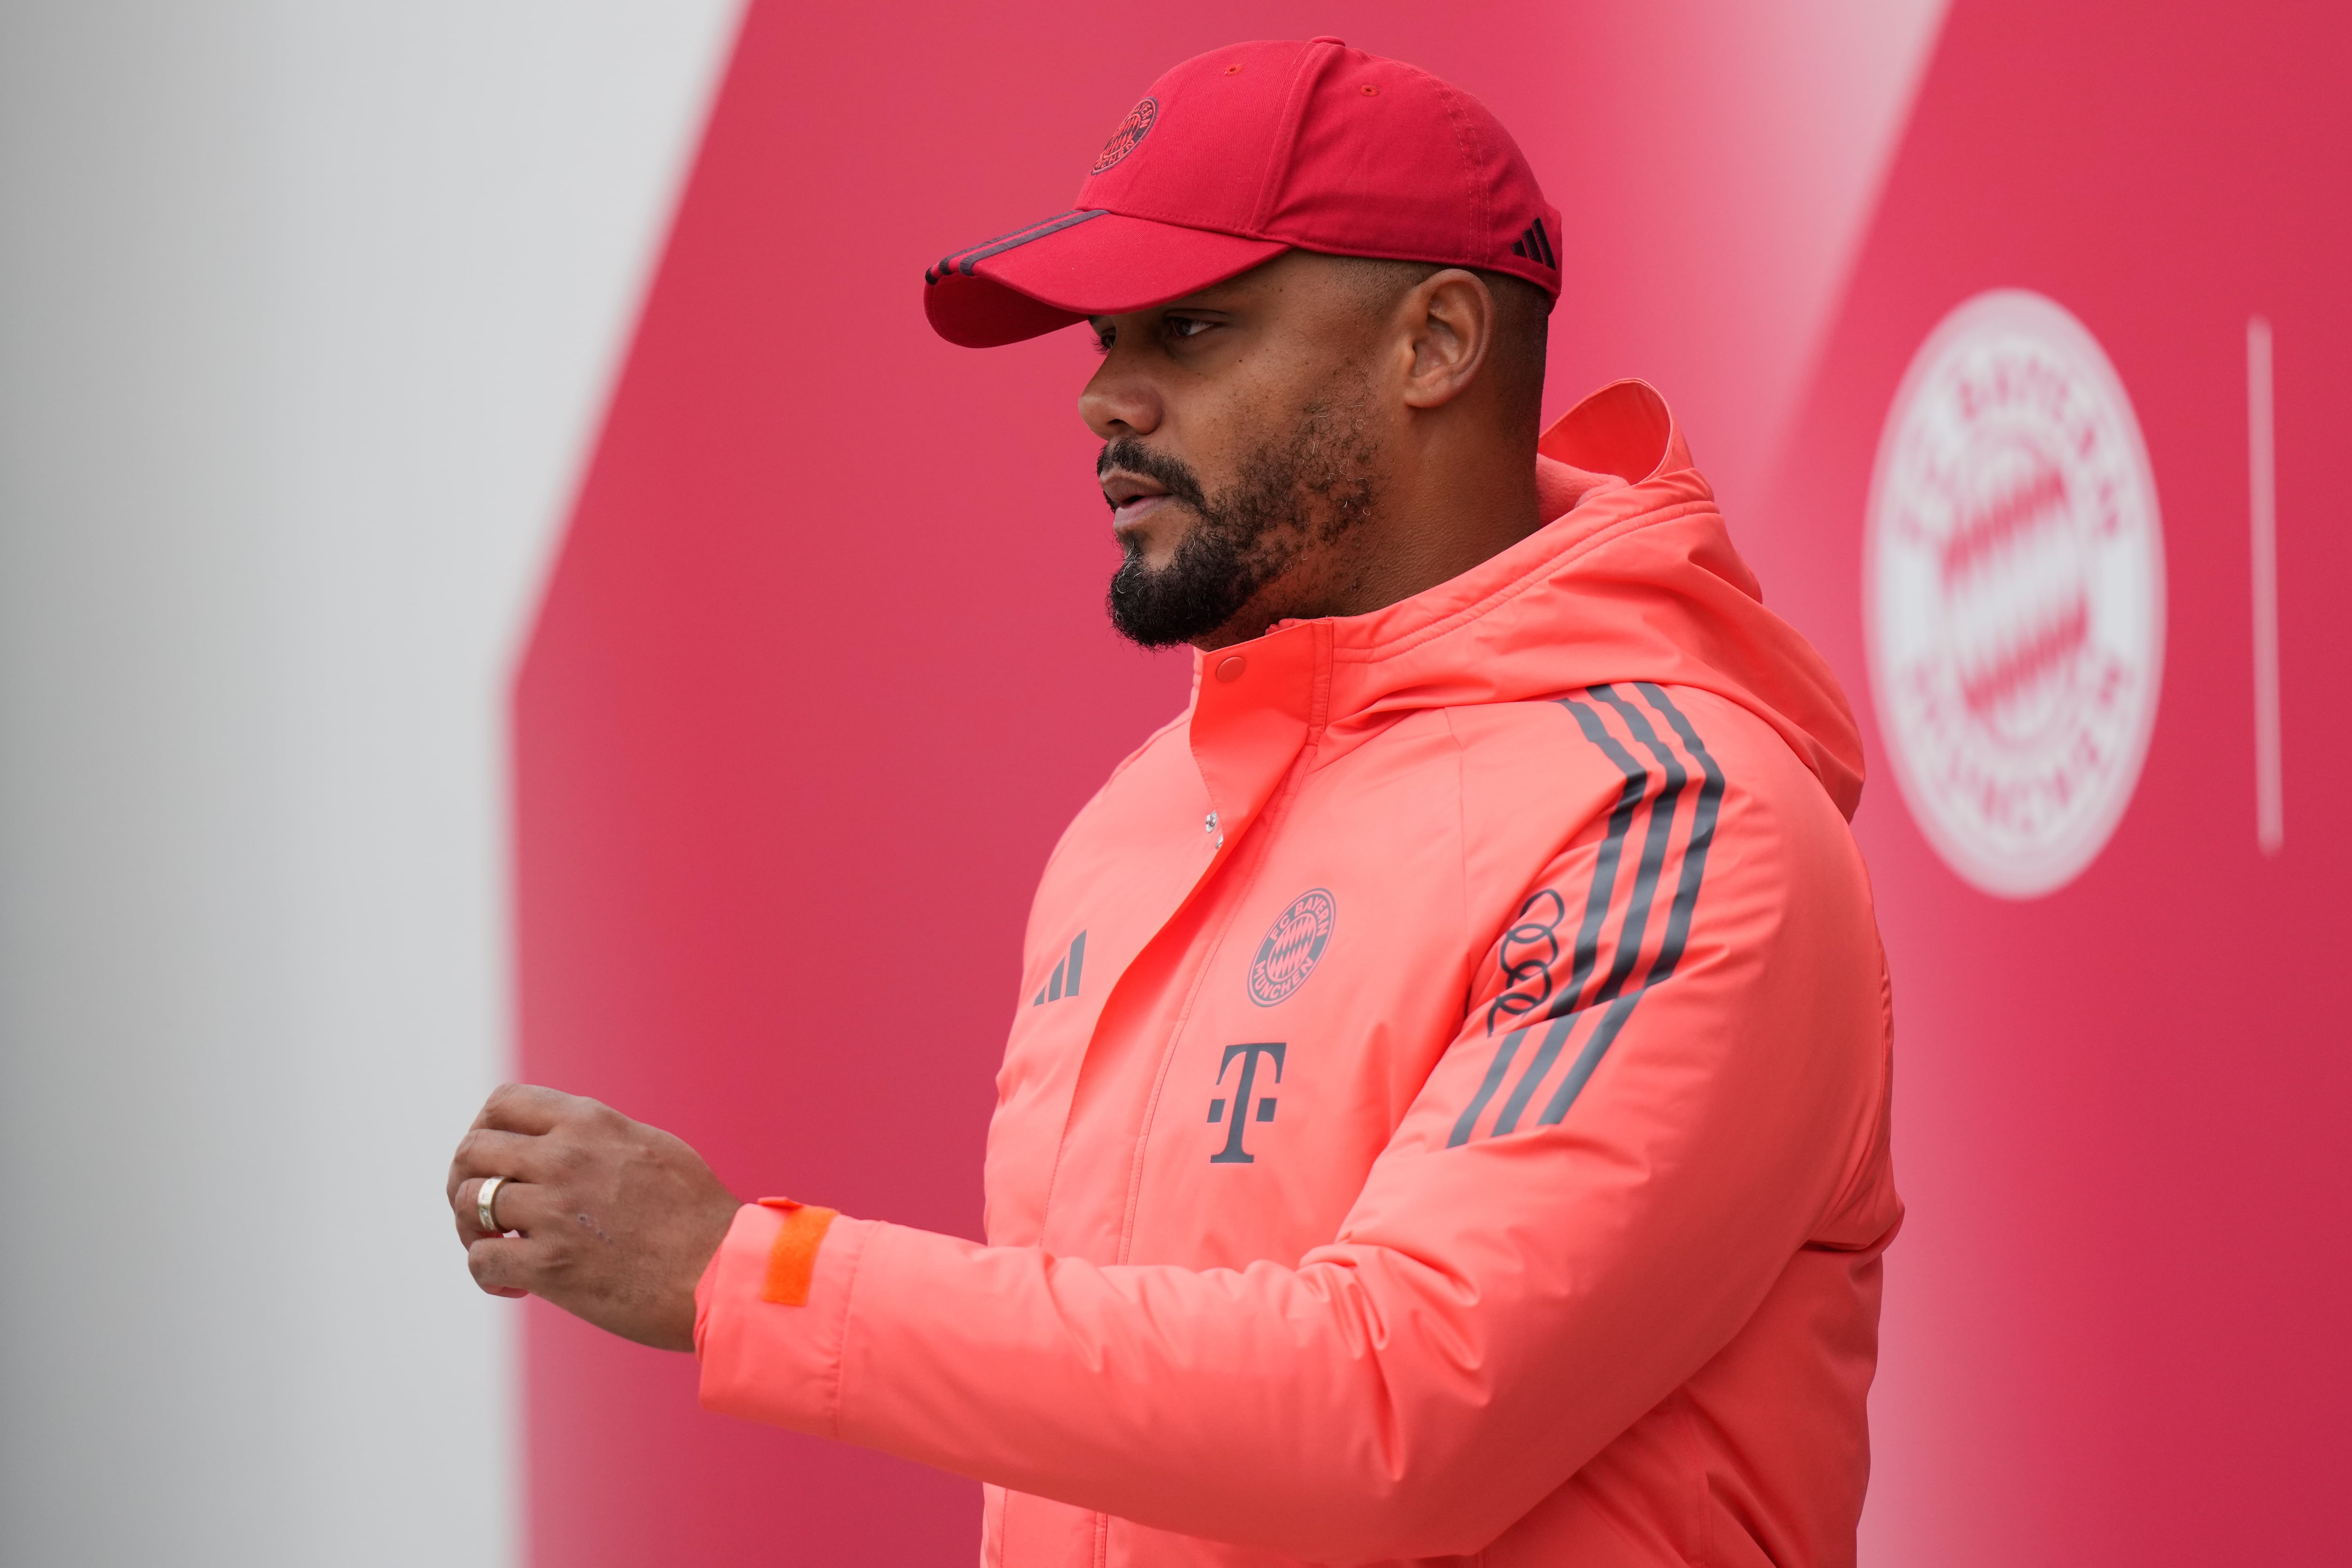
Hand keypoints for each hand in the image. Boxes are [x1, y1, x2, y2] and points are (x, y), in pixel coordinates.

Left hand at [446, 1084, 743, 1351]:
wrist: (723, 1273)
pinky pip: (481, 1259)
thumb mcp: (650, 1147)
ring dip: (472, 1230)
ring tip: (501, 1249)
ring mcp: (554, 1210)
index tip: (495, 1161)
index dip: (484, 1130)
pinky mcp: (550, 1265)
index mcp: (591, 1123)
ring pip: (468, 1203)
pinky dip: (487, 1274)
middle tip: (484, 1213)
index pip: (503, 1103)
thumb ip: (599, 1137)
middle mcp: (565, 1157)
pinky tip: (514, 1286)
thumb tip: (561, 1138)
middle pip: (472, 1150)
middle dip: (464, 1181)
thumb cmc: (699, 1216)